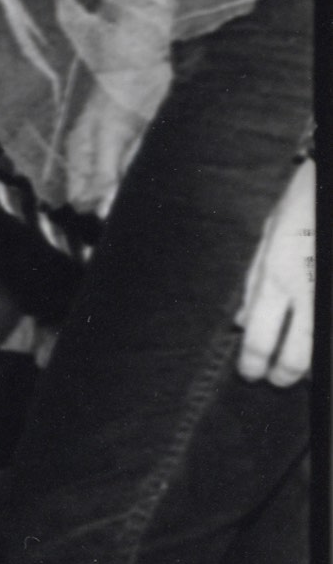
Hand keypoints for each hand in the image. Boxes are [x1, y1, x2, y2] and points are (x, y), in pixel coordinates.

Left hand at [237, 157, 314, 386]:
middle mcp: (305, 291)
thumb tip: (238, 322)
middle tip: (278, 379)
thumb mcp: (267, 240)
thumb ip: (254, 284)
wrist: (329, 184)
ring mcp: (329, 293)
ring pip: (324, 347)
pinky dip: (326, 340)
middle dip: (286, 375)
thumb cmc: (301, 208)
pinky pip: (331, 327)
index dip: (253, 364)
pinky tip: (320, 341)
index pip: (258, 338)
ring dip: (315, 363)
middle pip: (297, 356)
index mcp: (274, 278)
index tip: (252, 374)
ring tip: (305, 367)